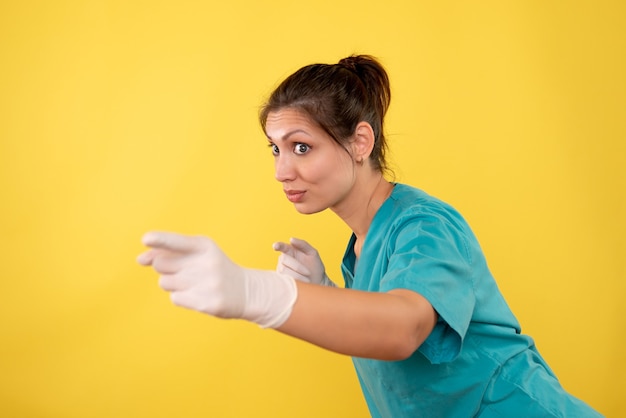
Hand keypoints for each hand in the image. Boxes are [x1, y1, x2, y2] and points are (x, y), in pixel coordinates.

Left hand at [138, 231, 296, 327]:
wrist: (245, 290)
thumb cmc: (212, 267)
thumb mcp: (197, 253)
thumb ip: (168, 252)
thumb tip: (140, 259)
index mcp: (204, 245)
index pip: (177, 241)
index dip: (160, 239)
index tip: (145, 239)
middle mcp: (206, 262)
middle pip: (161, 264)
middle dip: (166, 268)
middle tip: (186, 270)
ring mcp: (208, 284)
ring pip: (165, 283)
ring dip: (174, 284)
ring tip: (195, 282)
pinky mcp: (207, 303)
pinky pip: (175, 298)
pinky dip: (183, 297)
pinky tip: (199, 294)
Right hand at [273, 238, 335, 286]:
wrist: (318, 281)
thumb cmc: (315, 266)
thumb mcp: (312, 253)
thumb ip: (303, 244)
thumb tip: (291, 239)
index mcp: (289, 250)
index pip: (281, 246)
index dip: (278, 245)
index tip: (276, 246)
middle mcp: (283, 260)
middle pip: (284, 259)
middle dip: (297, 266)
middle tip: (308, 272)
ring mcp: (281, 270)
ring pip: (283, 270)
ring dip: (298, 275)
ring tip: (307, 279)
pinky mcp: (281, 280)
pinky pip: (285, 279)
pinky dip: (295, 281)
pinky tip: (302, 282)